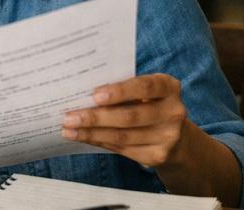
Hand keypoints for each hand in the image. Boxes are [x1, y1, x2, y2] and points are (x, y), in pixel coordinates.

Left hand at [61, 73, 188, 166]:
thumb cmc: (148, 103)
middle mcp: (173, 112)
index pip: (145, 87)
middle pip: (129, 116)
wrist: (174, 135)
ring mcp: (168, 137)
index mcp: (169, 87)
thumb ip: (122, 89)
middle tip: (69, 117)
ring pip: (122, 136)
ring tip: (69, 130)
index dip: (120, 91)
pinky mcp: (158, 156)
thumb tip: (82, 94)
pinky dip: (99, 142)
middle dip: (95, 117)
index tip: (94, 95)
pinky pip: (122, 149)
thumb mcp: (142, 91)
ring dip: (91, 133)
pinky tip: (83, 137)